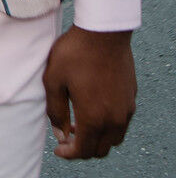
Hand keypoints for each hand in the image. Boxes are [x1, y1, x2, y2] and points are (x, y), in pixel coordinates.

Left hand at [44, 26, 135, 158]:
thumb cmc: (75, 53)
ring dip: (97, 137)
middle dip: (82, 148)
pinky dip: (108, 125)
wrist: (103, 31)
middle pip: (100, 148)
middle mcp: (114, 119)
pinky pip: (121, 122)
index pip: (83, 150)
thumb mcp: (54, 80)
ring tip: (79, 122)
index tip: (59, 149)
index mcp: (94, 117)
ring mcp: (126, 109)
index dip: (69, 153)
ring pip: (114, 138)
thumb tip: (59, 133)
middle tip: (67, 134)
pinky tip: (94, 108)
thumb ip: (55, 110)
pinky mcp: (131, 97)